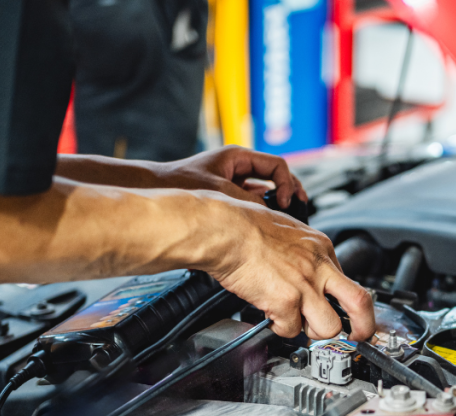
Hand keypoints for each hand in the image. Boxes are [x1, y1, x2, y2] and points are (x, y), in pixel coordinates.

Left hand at [155, 146, 307, 207]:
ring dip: (276, 201)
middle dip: (290, 190)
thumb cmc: (180, 183)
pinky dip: (261, 208)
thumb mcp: (220, 191)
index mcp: (238, 156)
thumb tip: (270, 213)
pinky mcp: (228, 194)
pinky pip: (252, 199)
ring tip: (285, 215)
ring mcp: (234, 180)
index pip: (276, 165)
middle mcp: (238, 166)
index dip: (287, 183)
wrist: (157, 189)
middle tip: (299, 205)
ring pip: (265, 188)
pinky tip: (264, 220)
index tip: (286, 201)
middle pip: (276, 175)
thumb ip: (247, 201)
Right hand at [198, 193, 375, 340]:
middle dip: (363, 326)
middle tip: (358, 336)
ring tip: (297, 322)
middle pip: (359, 303)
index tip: (343, 311)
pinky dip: (280, 328)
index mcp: (321, 248)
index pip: (348, 281)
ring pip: (329, 327)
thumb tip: (305, 271)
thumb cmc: (245, 226)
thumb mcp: (289, 231)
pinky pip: (291, 330)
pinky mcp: (286, 301)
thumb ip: (303, 254)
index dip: (343, 301)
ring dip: (313, 331)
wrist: (226, 229)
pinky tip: (271, 315)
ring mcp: (304, 286)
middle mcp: (318, 267)